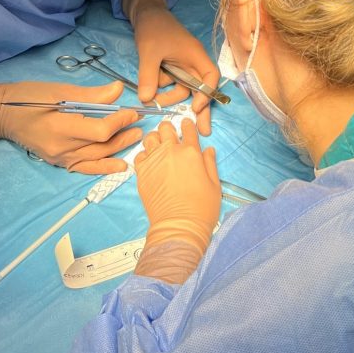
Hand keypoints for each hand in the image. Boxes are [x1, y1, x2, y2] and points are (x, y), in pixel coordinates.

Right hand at [0, 80, 141, 173]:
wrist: (2, 115)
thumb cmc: (28, 98)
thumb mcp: (58, 90)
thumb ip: (91, 95)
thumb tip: (118, 90)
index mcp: (60, 127)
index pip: (99, 130)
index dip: (119, 121)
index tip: (131, 111)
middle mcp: (61, 148)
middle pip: (101, 146)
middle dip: (123, 135)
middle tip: (140, 124)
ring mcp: (60, 158)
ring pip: (96, 157)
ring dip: (119, 149)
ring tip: (136, 138)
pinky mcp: (59, 162)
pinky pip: (85, 167)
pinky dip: (103, 167)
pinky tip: (119, 166)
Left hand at [133, 4, 219, 136]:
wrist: (145, 14)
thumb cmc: (154, 28)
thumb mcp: (149, 52)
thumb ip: (148, 76)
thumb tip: (146, 99)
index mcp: (196, 56)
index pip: (211, 77)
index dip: (207, 94)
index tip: (196, 108)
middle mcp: (193, 63)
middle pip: (200, 89)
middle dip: (200, 109)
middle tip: (202, 132)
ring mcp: (183, 66)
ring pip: (182, 89)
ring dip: (168, 97)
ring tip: (151, 101)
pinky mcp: (173, 68)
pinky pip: (171, 84)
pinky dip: (162, 90)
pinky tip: (148, 92)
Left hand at [134, 119, 220, 254]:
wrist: (179, 227)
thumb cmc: (201, 209)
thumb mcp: (214, 184)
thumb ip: (210, 163)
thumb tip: (208, 150)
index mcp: (191, 152)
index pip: (187, 128)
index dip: (188, 125)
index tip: (187, 127)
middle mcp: (171, 152)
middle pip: (165, 127)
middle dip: (169, 129)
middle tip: (172, 137)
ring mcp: (154, 161)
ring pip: (150, 137)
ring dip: (155, 139)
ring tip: (159, 148)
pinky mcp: (141, 173)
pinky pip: (139, 155)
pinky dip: (144, 155)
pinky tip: (151, 162)